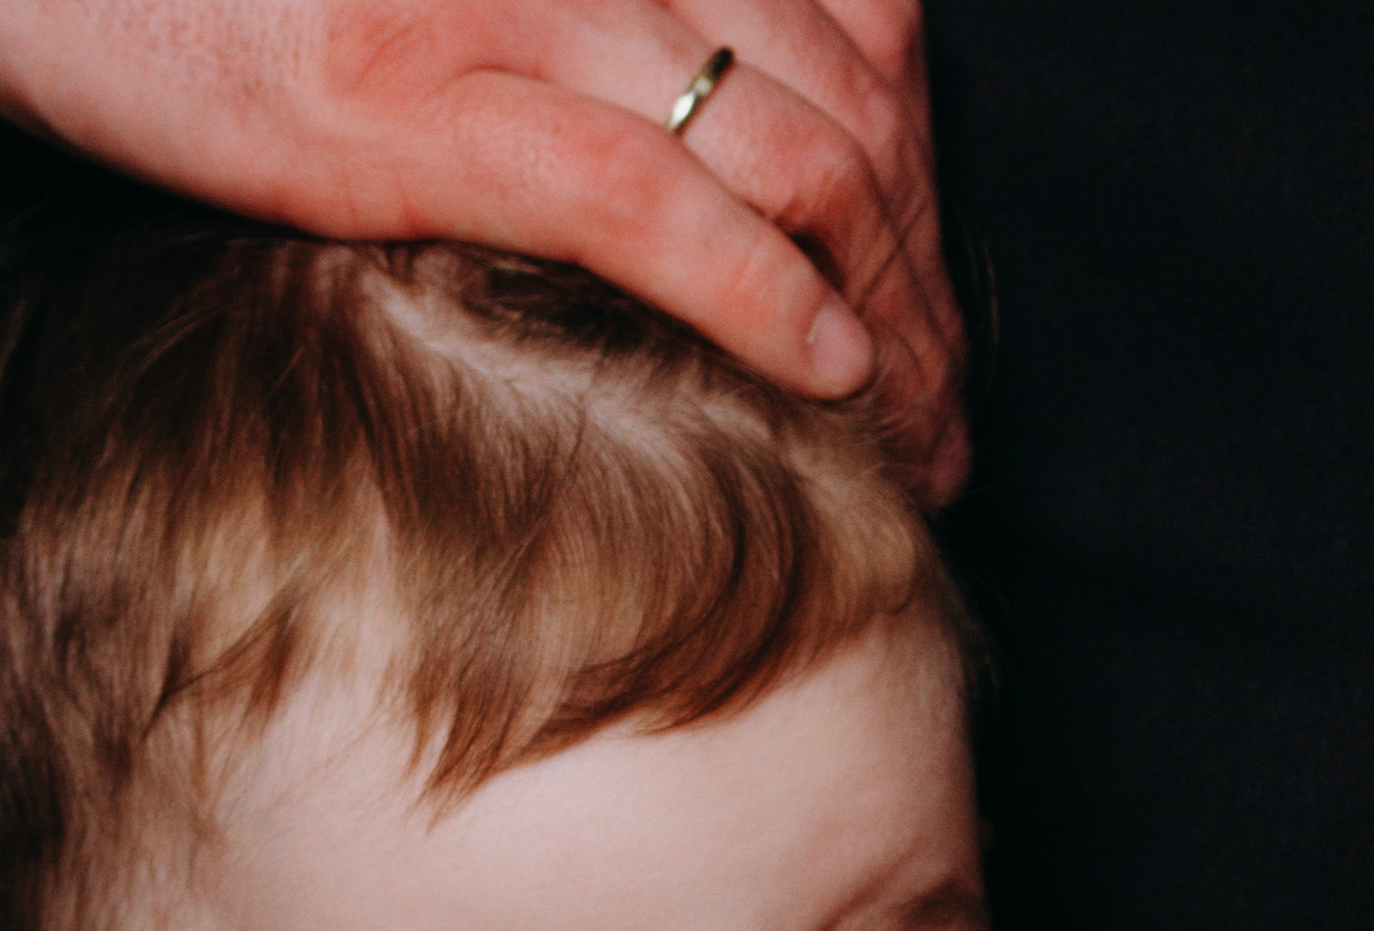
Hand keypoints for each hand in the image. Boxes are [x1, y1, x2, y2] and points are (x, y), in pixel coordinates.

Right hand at [0, 0, 966, 500]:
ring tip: (922, 443)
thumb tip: (651, 175)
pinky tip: (829, 379)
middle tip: (957, 420)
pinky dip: (758, 294)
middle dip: (932, 277)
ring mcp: (513, 14)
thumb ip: (565, 66)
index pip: (854, 34)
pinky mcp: (415, 105)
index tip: (940, 319)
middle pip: (854, 107)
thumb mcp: (422, 14)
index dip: (927, 186)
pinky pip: (641, 204)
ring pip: (787, 158)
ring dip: (885, 317)